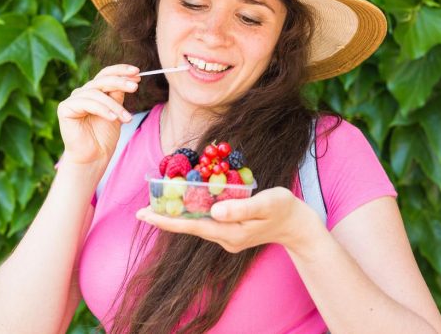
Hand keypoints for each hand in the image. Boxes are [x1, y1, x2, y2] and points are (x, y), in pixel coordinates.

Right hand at [57, 64, 139, 164]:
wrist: (94, 156)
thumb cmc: (104, 136)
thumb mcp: (117, 111)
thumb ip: (118, 95)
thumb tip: (129, 78)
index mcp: (94, 91)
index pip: (106, 74)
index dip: (121, 71)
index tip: (138, 72)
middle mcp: (83, 93)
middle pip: (102, 80)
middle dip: (120, 82)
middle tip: (135, 87)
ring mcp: (73, 100)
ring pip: (97, 93)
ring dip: (115, 105)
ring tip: (127, 118)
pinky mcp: (65, 108)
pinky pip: (87, 103)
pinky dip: (103, 110)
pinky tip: (114, 119)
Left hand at [136, 187, 319, 252]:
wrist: (299, 226)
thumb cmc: (285, 210)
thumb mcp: (266, 204)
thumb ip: (241, 207)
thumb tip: (214, 210)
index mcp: (230, 233)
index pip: (192, 226)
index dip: (167, 220)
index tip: (145, 215)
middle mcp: (225, 238)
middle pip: (190, 226)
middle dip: (166, 218)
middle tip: (141, 210)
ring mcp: (228, 236)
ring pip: (197, 224)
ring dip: (178, 215)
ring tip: (158, 205)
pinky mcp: (231, 230)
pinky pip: (207, 220)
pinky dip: (194, 211)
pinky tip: (185, 203)